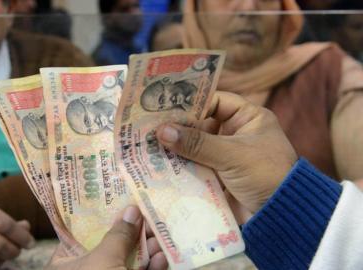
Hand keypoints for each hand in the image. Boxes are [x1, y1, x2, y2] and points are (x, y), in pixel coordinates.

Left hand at [47, 206, 167, 269]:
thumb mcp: (103, 262)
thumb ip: (118, 236)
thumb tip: (131, 210)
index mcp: (67, 262)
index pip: (83, 231)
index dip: (103, 215)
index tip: (121, 199)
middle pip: (110, 245)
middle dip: (132, 231)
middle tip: (149, 214)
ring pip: (127, 262)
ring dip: (146, 249)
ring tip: (161, 233)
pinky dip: (152, 268)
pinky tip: (163, 257)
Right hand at [156, 92, 297, 213]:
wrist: (282, 216)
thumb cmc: (266, 175)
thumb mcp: (232, 155)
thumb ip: (197, 143)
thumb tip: (162, 131)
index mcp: (247, 118)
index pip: (214, 101)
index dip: (190, 103)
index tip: (163, 106)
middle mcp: (235, 133)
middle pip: (199, 125)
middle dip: (176, 128)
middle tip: (147, 127)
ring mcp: (225, 156)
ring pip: (194, 147)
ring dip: (174, 149)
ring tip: (146, 146)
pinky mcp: (217, 176)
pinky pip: (194, 166)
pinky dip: (179, 167)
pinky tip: (157, 166)